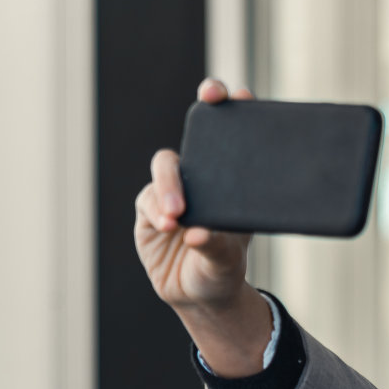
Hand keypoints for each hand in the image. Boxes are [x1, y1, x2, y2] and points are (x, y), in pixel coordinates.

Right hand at [133, 76, 256, 311]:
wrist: (198, 295)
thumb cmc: (222, 269)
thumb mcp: (228, 260)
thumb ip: (216, 245)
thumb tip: (196, 231)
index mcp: (234, 183)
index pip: (234, 137)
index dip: (234, 108)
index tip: (239, 93)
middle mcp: (204, 178)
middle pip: (198, 133)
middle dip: (204, 108)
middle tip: (209, 98)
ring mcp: (175, 188)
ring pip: (167, 167)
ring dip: (171, 186)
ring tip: (179, 217)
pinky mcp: (149, 206)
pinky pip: (149, 199)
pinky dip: (158, 211)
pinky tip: (169, 227)